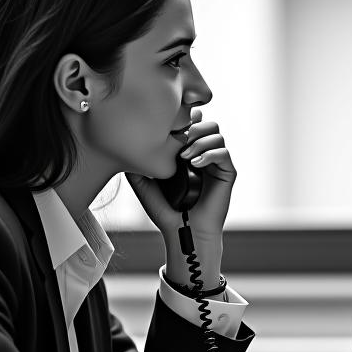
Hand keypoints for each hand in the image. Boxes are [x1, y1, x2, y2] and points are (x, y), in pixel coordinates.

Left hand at [126, 109, 236, 284]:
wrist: (183, 232)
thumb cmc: (166, 211)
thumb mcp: (145, 184)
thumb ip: (137, 167)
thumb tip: (123, 148)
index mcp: (190, 153)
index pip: (194, 123)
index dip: (185, 119)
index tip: (170, 129)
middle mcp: (206, 155)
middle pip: (209, 124)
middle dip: (193, 127)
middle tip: (178, 142)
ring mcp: (217, 164)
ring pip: (217, 135)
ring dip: (199, 141)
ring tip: (184, 157)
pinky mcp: (228, 174)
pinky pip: (224, 153)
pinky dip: (209, 154)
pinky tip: (195, 164)